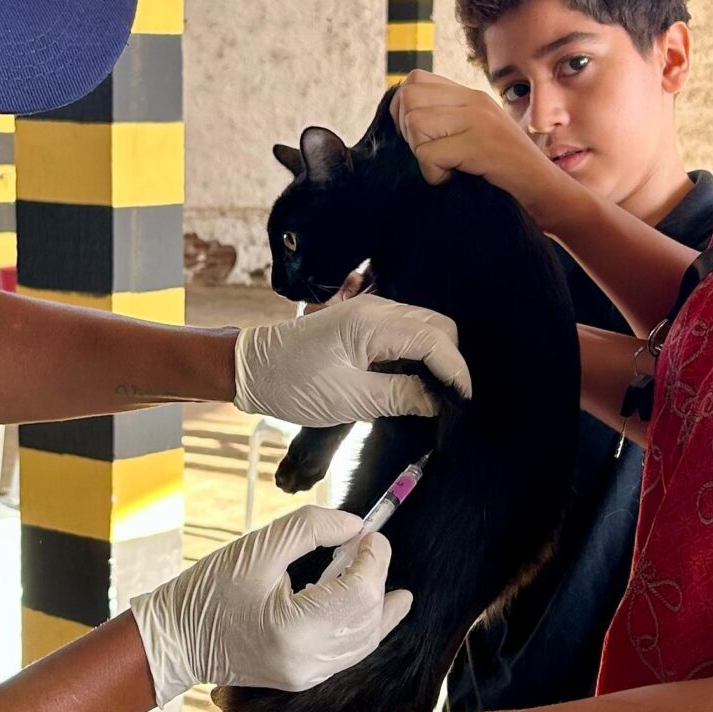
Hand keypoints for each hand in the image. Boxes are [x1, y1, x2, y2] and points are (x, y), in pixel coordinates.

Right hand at [129, 506, 412, 706]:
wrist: (176, 640)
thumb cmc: (210, 591)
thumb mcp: (257, 547)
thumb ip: (311, 528)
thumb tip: (356, 525)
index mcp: (293, 629)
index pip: (359, 592)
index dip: (374, 557)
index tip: (368, 531)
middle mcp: (307, 662)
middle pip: (369, 617)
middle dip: (376, 576)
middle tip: (367, 543)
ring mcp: (308, 676)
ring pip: (367, 639)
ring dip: (377, 602)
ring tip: (376, 567)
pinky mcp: (305, 678)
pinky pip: (350, 652)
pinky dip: (363, 623)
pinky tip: (366, 601)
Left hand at [234, 289, 469, 425]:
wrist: (249, 369)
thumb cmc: (293, 383)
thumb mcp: (351, 399)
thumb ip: (402, 397)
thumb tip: (440, 401)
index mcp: (373, 323)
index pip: (435, 340)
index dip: (456, 371)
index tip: (463, 402)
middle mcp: (376, 309)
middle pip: (437, 327)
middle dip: (450, 361)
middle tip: (450, 401)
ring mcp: (369, 313)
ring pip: (423, 328)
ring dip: (435, 358)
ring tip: (435, 395)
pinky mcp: (362, 324)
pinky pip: (404, 333)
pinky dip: (417, 355)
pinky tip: (413, 382)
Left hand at [392, 71, 561, 213]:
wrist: (549, 193)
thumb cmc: (507, 173)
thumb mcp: (476, 135)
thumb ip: (449, 121)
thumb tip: (402, 120)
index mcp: (471, 95)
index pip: (414, 81)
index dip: (403, 111)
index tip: (418, 139)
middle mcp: (474, 100)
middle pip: (408, 97)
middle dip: (407, 132)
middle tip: (428, 155)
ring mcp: (479, 120)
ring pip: (415, 123)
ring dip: (421, 154)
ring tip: (444, 168)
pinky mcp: (480, 145)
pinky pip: (429, 153)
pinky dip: (433, 174)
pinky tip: (453, 180)